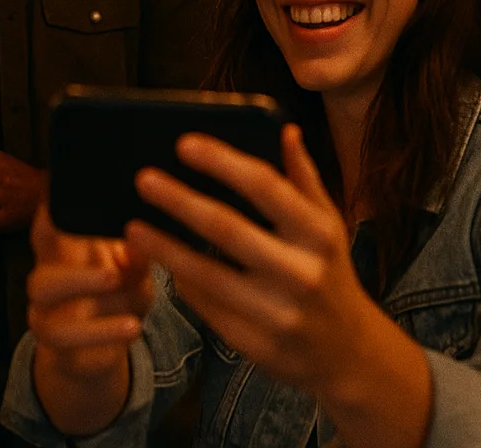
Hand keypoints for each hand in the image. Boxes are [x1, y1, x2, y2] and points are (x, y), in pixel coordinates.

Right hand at [26, 202, 152, 434]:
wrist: (99, 351)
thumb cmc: (116, 295)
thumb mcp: (134, 272)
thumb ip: (137, 255)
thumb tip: (144, 237)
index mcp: (62, 253)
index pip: (49, 226)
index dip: (53, 208)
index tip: (68, 190)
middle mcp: (48, 280)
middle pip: (40, 272)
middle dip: (72, 270)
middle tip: (112, 271)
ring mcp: (46, 315)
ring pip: (45, 305)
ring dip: (83, 290)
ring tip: (119, 290)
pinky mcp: (58, 348)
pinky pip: (68, 342)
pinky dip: (103, 333)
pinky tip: (133, 327)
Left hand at [125, 126, 381, 395]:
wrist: (348, 352)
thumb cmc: (329, 272)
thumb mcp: (328, 224)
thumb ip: (304, 178)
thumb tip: (284, 129)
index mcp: (318, 234)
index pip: (265, 187)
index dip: (222, 162)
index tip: (183, 143)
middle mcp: (300, 272)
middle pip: (227, 229)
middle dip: (180, 201)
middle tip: (143, 178)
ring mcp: (277, 312)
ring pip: (207, 275)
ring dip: (164, 248)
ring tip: (132, 227)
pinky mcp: (255, 342)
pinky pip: (207, 306)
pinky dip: (181, 282)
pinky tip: (160, 263)